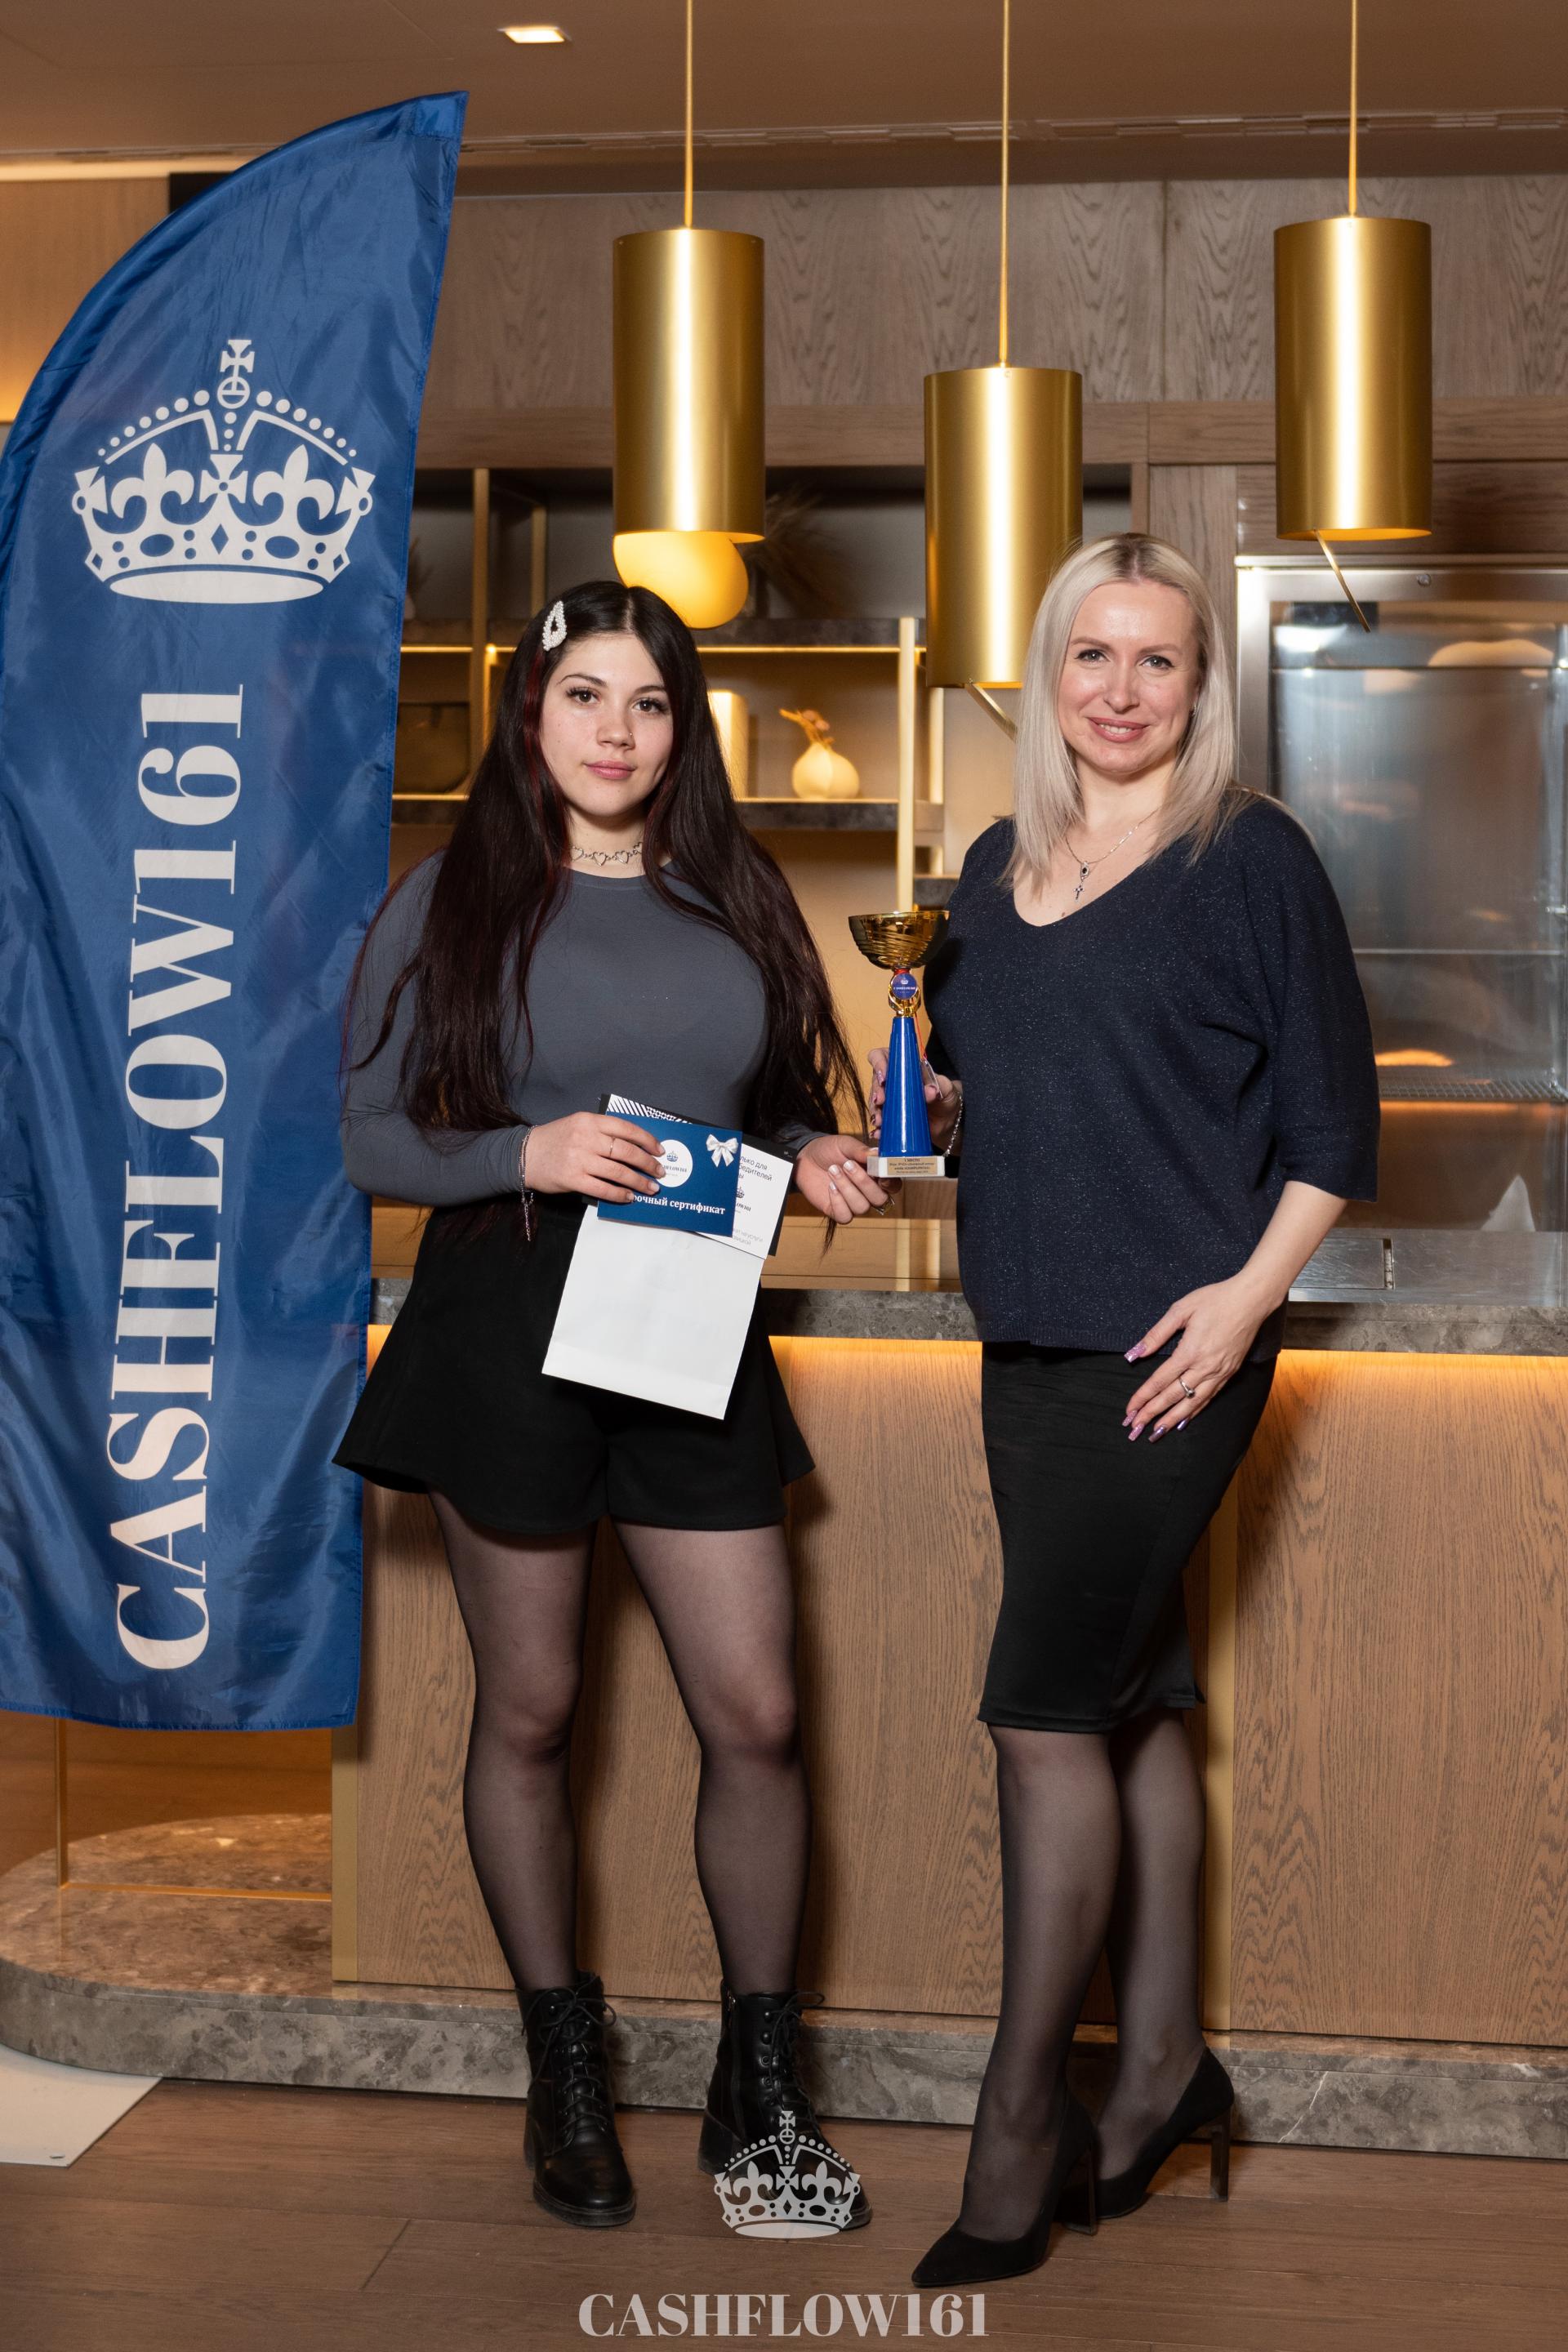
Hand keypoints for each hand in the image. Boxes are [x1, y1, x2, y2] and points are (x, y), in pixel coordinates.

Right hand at [523, 1112, 664, 1203]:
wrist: (524, 1155)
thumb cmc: (555, 1140)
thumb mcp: (578, 1125)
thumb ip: (602, 1132)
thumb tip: (635, 1147)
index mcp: (589, 1121)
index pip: (626, 1128)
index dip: (647, 1140)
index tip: (659, 1150)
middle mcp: (586, 1138)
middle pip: (626, 1151)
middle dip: (648, 1164)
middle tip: (659, 1172)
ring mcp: (579, 1159)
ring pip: (618, 1172)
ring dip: (638, 1182)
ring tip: (651, 1188)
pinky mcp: (572, 1179)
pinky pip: (603, 1189)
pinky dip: (619, 1194)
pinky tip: (629, 1197)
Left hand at [794, 1133, 890, 1224]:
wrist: (806, 1157)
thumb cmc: (829, 1150)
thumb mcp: (845, 1145)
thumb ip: (861, 1151)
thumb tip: (877, 1154)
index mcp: (876, 1175)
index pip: (893, 1185)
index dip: (891, 1182)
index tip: (881, 1173)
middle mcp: (868, 1192)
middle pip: (879, 1199)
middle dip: (864, 1183)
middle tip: (847, 1165)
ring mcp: (853, 1203)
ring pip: (861, 1207)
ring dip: (847, 1188)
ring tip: (832, 1170)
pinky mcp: (838, 1211)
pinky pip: (845, 1216)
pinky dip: (838, 1202)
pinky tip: (830, 1187)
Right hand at [866, 1046, 961, 1147]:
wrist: (949, 1122)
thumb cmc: (947, 1097)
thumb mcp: (946, 1088)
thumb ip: (938, 1085)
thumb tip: (929, 1091)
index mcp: (903, 1067)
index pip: (883, 1056)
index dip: (879, 1063)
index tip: (884, 1077)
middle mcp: (893, 1082)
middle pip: (875, 1080)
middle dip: (875, 1091)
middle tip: (880, 1101)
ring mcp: (890, 1101)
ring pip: (874, 1102)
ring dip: (875, 1111)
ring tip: (880, 1121)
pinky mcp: (890, 1118)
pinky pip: (879, 1122)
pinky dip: (878, 1129)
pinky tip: (879, 1133)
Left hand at [1123, 1275, 1270, 1439]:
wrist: (1252, 1300)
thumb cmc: (1215, 1299)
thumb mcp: (1181, 1310)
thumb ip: (1156, 1334)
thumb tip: (1135, 1354)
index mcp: (1190, 1351)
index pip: (1160, 1381)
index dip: (1143, 1397)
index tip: (1129, 1411)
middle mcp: (1205, 1367)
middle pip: (1173, 1396)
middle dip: (1152, 1414)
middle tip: (1135, 1428)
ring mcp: (1220, 1372)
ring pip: (1192, 1403)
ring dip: (1172, 1419)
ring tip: (1156, 1433)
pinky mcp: (1230, 1372)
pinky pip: (1209, 1397)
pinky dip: (1194, 1411)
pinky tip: (1184, 1420)